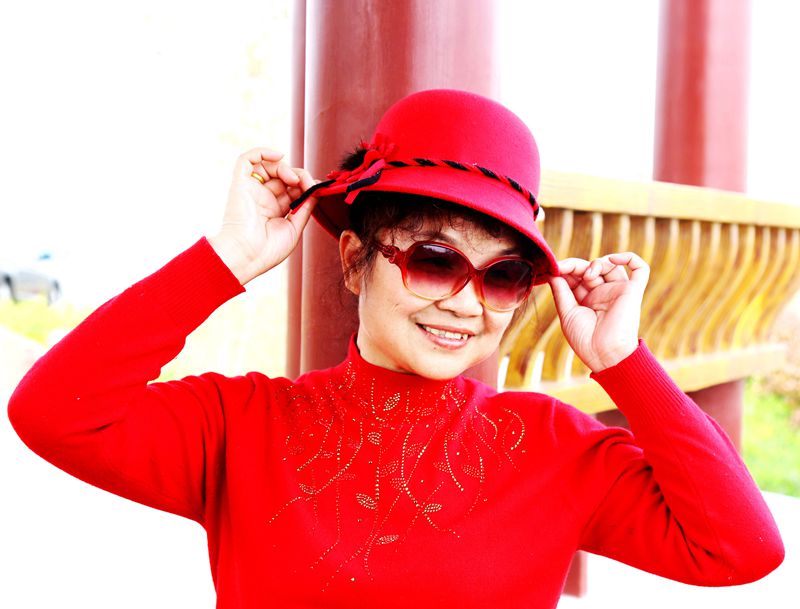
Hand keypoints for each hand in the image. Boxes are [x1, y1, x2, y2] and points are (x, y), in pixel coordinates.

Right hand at [208, 147, 317, 283]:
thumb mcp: (294, 228)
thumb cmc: (268, 250)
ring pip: (269, 166)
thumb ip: (305, 208)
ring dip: (286, 167)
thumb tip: (317, 190)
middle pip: (283, 176)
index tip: (319, 187)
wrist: (246, 255)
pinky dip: (262, 152)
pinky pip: (247, 159)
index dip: (306, 185)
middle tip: (309, 184)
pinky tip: (278, 156)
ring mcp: (252, 190)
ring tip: (294, 179)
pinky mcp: (240, 183)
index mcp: (275, 211)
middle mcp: (263, 198)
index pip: (293, 189)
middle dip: (300, 176)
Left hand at [547, 252, 649, 372]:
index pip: (577, 276)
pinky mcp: (633, 291)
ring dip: (597, 263)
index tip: (554, 268)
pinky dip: (629, 258)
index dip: (566, 269)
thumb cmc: (584, 339)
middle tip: (564, 267)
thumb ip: (561, 291)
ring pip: (611, 265)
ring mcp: (617, 291)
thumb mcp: (567, 312)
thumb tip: (553, 272)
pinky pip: (640, 269)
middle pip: (591, 268)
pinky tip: (613, 258)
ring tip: (588, 275)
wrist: (604, 354)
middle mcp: (603, 293)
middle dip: (577, 265)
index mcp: (587, 299)